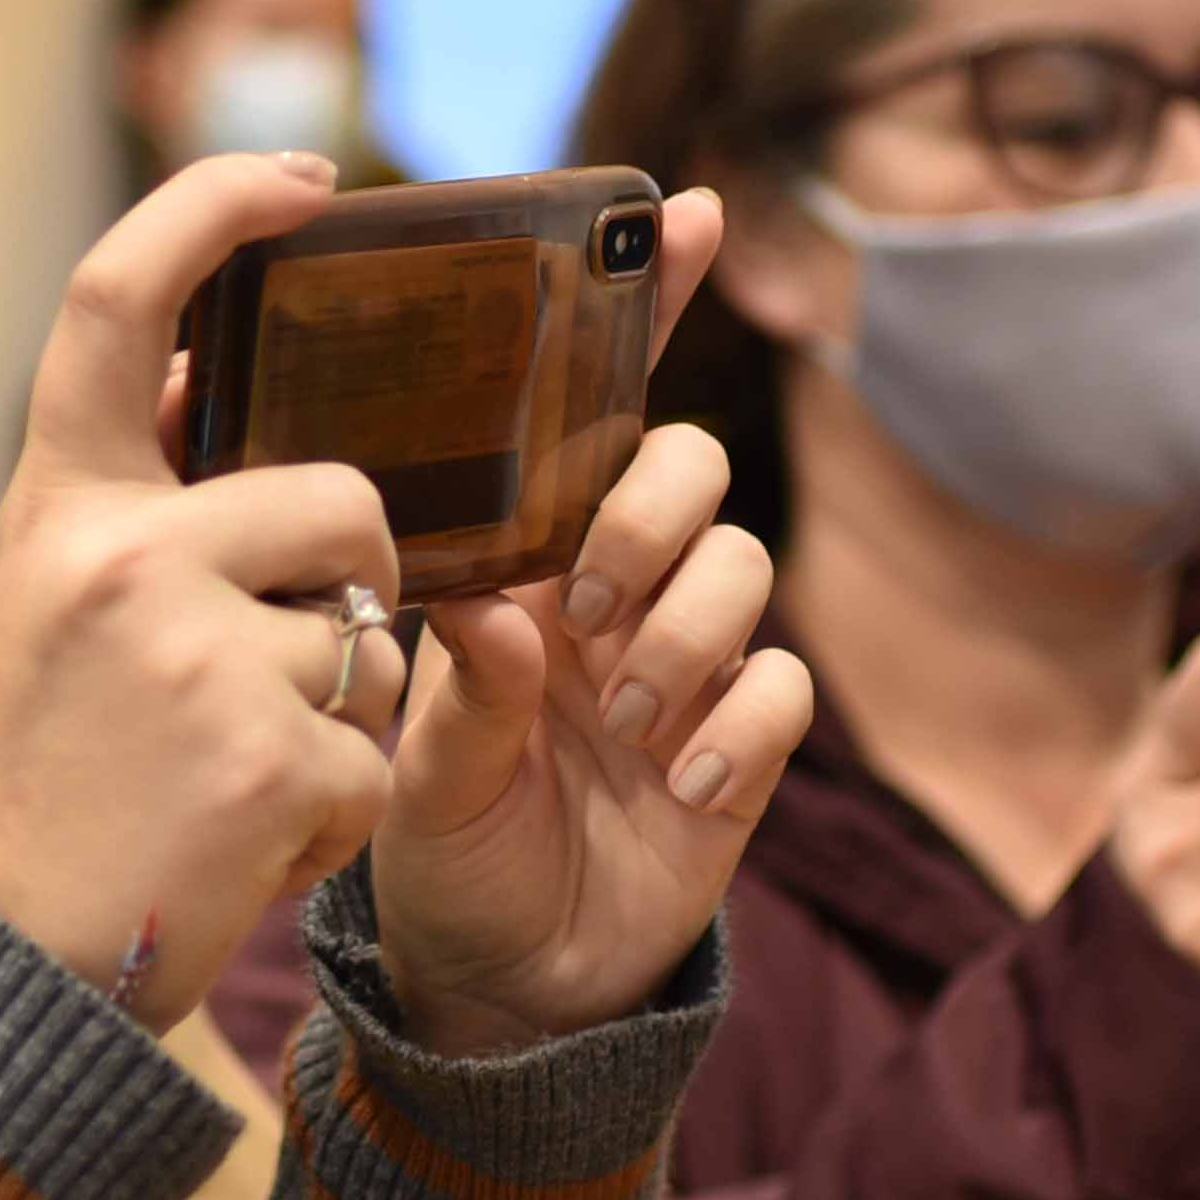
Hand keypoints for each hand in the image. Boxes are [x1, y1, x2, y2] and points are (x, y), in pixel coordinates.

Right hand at [0, 150, 409, 1022]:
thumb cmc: (20, 800)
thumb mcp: (25, 619)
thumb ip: (112, 511)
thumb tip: (200, 375)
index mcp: (56, 515)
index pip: (117, 302)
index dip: (211, 207)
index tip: (303, 179)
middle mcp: (119, 561)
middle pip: (340, 500)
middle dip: (353, 587)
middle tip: (287, 679)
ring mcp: (197, 657)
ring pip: (373, 640)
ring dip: (337, 721)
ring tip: (234, 789)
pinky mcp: (269, 758)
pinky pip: (376, 756)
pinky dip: (335, 819)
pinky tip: (246, 851)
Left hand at [369, 191, 818, 1054]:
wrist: (500, 987)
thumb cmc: (439, 853)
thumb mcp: (415, 774)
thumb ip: (460, 691)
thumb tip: (500, 611)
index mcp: (523, 562)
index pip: (589, 414)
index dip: (640, 307)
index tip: (676, 212)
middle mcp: (613, 592)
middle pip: (688, 467)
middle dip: (650, 514)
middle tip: (590, 605)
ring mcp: (684, 665)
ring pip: (746, 565)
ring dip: (688, 628)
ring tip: (623, 720)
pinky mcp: (742, 744)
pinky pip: (784, 682)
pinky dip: (740, 722)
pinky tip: (682, 783)